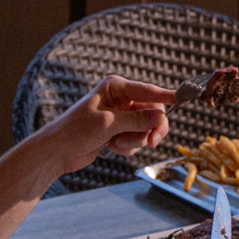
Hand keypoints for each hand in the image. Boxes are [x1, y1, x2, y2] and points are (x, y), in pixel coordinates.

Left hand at [47, 75, 173, 173]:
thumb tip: (161, 118)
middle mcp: (121, 99)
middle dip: (150, 129)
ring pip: (146, 129)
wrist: (58, 151)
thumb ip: (137, 121)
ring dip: (135, 140)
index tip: (181, 99)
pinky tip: (112, 147)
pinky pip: (137, 139)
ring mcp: (121, 116)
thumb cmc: (77, 130)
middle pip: (152, 113)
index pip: (148, 91)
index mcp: (116, 87)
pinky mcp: (120, 131)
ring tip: (117, 144)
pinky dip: (128, 146)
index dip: (165, 96)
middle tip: (151, 143)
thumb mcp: (109, 124)